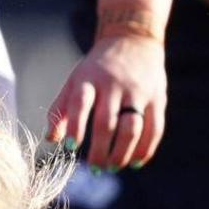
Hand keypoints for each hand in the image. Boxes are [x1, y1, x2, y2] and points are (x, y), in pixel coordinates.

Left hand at [47, 29, 166, 169]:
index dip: (74, 126)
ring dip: (122, 153)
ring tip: (113, 166)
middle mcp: (114, 84)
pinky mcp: (157, 98)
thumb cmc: (97, 68)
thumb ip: (60, 109)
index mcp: (89, 79)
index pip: (80, 104)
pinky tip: (134, 162)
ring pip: (132, 128)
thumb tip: (51, 140)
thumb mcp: (75, 80)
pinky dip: (145, 150)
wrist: (132, 40)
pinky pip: (154, 129)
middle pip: (107, 123)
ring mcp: (137, 91)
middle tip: (95, 168)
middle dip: (100, 150)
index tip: (71, 148)